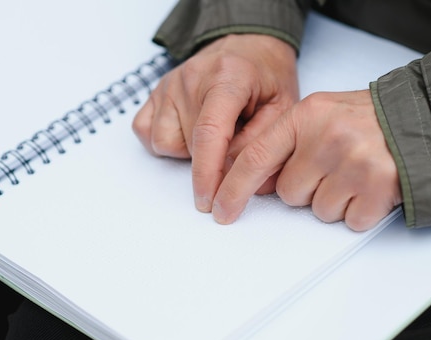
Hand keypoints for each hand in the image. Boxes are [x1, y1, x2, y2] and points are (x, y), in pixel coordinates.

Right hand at [132, 34, 298, 211]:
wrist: (247, 46)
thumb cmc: (267, 77)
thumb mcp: (283, 107)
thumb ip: (263, 143)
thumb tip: (242, 182)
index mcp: (228, 77)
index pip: (209, 133)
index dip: (208, 173)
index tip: (210, 202)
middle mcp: (191, 78)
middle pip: (190, 145)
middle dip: (212, 161)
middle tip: (235, 143)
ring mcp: (169, 84)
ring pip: (165, 143)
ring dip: (188, 151)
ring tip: (214, 134)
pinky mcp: (154, 93)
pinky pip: (147, 133)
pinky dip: (166, 141)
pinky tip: (188, 130)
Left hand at [212, 90, 402, 230]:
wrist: (419, 120)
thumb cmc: (363, 121)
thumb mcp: (318, 117)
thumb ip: (284, 145)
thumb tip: (254, 184)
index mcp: (306, 116)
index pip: (255, 158)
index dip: (233, 189)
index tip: (220, 210)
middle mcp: (328, 137)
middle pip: (289, 193)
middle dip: (306, 189)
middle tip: (331, 168)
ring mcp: (354, 163)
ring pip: (318, 211)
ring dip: (333, 201)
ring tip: (353, 174)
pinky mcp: (380, 188)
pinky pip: (349, 220)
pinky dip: (358, 211)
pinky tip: (369, 188)